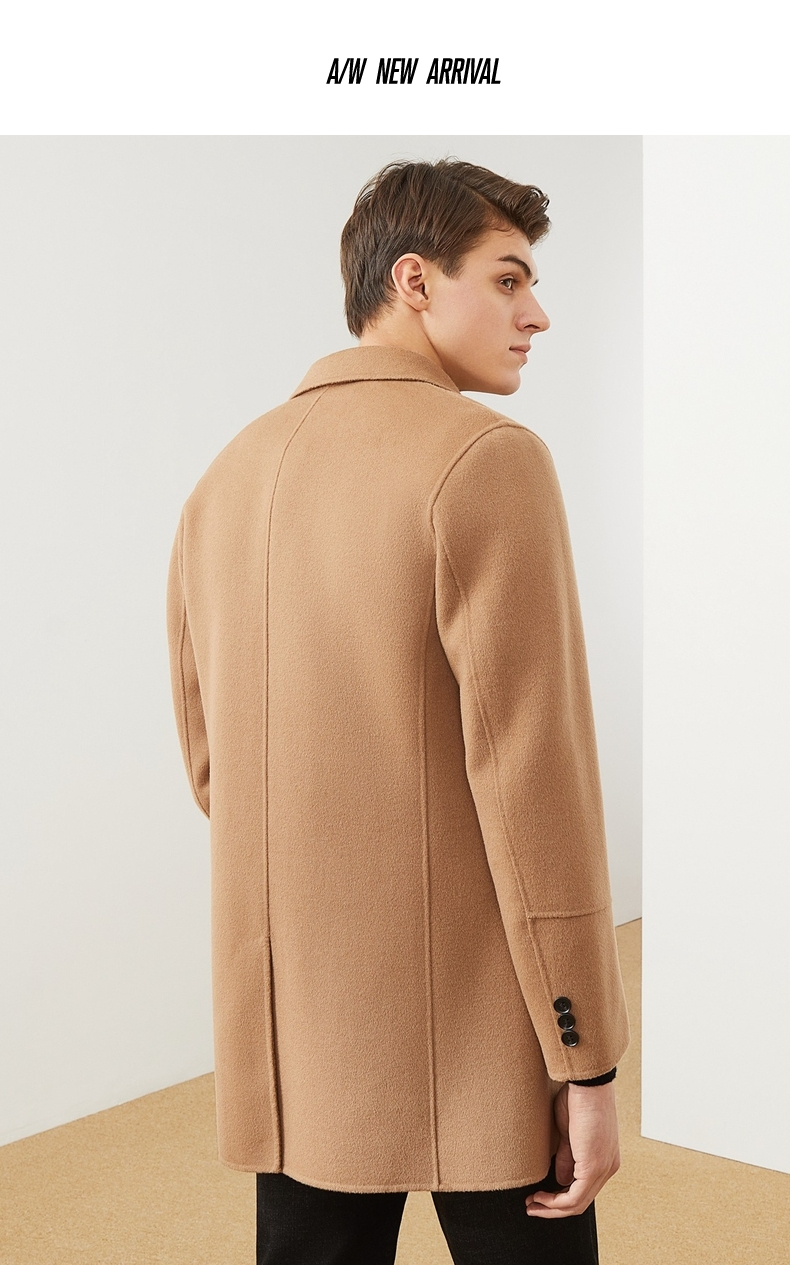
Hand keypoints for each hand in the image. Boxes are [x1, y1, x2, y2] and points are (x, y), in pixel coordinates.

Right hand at [525, 1080, 620, 1217]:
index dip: (560, 1198)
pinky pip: (574, 1198)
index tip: (539, 1197)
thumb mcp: (569, 1132)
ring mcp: (603, 1169)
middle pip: (581, 1202)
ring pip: (577, 1204)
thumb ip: (567, 1156)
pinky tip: (540, 1197)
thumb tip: (561, 1179)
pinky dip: (555, 1202)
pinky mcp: (594, 1168)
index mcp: (605, 1158)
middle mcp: (608, 1168)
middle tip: (532, 1207)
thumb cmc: (578, 1099)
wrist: (587, 1084)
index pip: (584, 1190)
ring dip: (551, 1208)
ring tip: (532, 1204)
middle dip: (553, 1208)